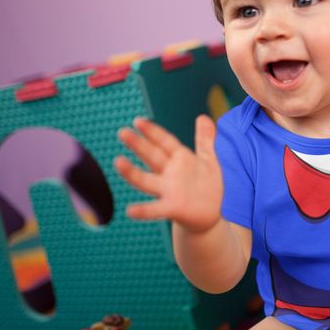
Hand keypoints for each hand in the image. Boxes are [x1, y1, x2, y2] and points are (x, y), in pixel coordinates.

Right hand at [114, 114, 222, 232]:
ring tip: (118, 162)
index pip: (165, 142)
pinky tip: (129, 211)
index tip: (137, 121)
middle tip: (122, 132)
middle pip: (153, 157)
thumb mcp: (208, 160)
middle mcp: (170, 173)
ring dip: (132, 173)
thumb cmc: (207, 184)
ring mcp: (169, 191)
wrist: (210, 212)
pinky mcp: (173, 208)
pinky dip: (143, 210)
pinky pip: (156, 209)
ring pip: (147, 180)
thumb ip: (205, 140)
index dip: (153, 132)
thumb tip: (203, 116)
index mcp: (180, 159)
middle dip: (138, 145)